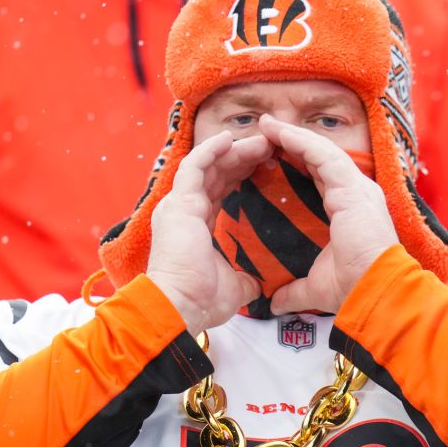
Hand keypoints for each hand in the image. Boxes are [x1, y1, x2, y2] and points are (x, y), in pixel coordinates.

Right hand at [147, 131, 273, 334]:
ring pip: (207, 166)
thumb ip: (247, 276)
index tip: (266, 167)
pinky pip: (194, 167)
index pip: (220, 191)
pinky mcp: (178, 204)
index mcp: (194, 226)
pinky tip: (229, 139)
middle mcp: (183, 211)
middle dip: (242, 158)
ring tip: (260, 142)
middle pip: (216, 174)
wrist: (180, 307)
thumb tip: (262, 282)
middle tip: (269, 148)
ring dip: (233, 151)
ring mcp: (178, 205)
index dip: (242, 176)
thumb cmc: (201, 300)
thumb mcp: (235, 284)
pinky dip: (210, 150)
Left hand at [256, 115, 398, 314]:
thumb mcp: (315, 286)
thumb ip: (293, 290)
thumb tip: (274, 302)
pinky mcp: (353, 188)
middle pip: (320, 158)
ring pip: (321, 151)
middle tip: (265, 130)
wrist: (374, 293)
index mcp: (350, 210)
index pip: (320, 177)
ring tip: (267, 125)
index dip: (297, 163)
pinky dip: (301, 141)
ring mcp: (358, 188)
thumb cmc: (352, 289)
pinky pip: (323, 155)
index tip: (271, 155)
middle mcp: (357, 194)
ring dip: (293, 135)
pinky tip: (279, 133)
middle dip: (292, 141)